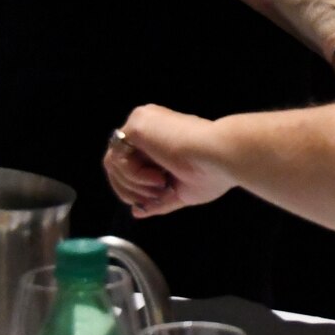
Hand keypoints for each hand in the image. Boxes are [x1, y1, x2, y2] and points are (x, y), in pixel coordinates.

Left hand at [103, 107, 237, 217]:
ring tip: (160, 185)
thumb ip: (158, 199)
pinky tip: (158, 175)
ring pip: (114, 163)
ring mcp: (141, 122)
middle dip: (130, 190)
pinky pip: (118, 157)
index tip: (154, 199)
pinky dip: (134, 174)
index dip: (135, 188)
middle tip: (154, 196)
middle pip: (116, 164)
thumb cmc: (212, 172)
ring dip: (134, 184)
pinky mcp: (137, 124)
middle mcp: (149, 126)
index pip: (130, 164)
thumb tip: (137, 212)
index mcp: (161, 137)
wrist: (221, 157)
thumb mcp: (181, 191)